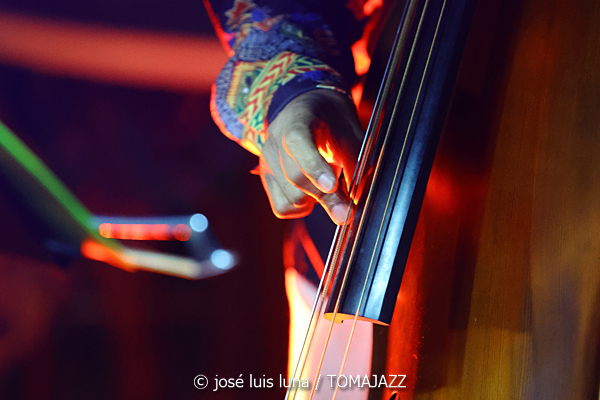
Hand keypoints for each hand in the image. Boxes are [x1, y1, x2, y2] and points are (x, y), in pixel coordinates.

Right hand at [259, 89, 363, 223]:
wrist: (309, 110)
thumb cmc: (332, 121)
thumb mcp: (350, 133)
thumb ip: (354, 163)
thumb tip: (357, 199)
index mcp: (297, 120)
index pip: (297, 143)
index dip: (314, 167)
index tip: (332, 186)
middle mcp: (274, 141)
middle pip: (296, 179)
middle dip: (326, 196)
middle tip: (347, 205)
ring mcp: (267, 162)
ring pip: (290, 199)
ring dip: (314, 200)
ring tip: (325, 184)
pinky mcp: (266, 179)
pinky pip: (282, 207)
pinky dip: (301, 208)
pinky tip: (312, 193)